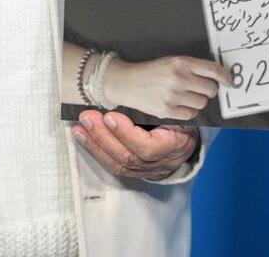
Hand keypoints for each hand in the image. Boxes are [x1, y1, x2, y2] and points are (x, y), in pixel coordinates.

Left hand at [72, 110, 199, 180]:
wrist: (188, 144)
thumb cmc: (184, 122)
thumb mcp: (183, 112)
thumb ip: (165, 108)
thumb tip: (137, 96)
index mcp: (174, 145)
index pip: (148, 147)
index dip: (127, 134)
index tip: (110, 116)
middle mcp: (158, 162)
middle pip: (127, 156)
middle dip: (103, 137)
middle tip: (87, 117)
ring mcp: (145, 170)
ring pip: (117, 163)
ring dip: (95, 144)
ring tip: (80, 128)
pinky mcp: (133, 172)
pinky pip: (112, 165)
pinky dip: (96, 151)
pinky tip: (83, 138)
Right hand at [96, 55, 226, 120]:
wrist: (127, 82)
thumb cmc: (154, 71)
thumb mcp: (173, 61)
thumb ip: (194, 67)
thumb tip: (218, 78)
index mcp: (182, 63)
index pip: (213, 70)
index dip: (225, 77)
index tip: (229, 81)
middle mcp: (179, 78)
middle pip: (210, 89)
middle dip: (208, 90)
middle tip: (200, 88)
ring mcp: (173, 96)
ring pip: (202, 103)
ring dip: (198, 101)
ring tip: (186, 96)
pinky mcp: (167, 110)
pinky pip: (191, 114)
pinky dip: (189, 111)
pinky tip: (180, 104)